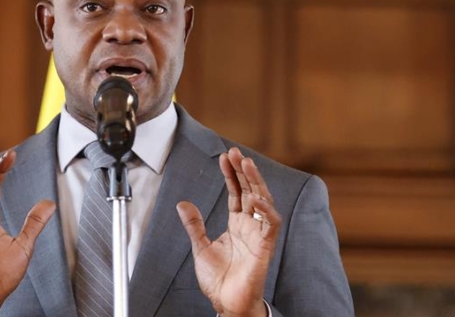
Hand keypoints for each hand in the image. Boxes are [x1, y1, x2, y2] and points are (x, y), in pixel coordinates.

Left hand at [176, 147, 280, 316]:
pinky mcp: (265, 246)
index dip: (232, 174)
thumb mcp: (200, 246)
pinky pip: (271, 224)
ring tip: (246, 163)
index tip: (225, 156)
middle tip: (235, 152)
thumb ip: (194, 225)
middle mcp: (249, 225)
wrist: (226, 303)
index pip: (237, 191)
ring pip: (263, 200)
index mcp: (236, 223)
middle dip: (244, 170)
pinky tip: (256, 198)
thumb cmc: (218, 280)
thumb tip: (183, 203)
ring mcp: (259, 234)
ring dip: (256, 181)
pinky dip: (266, 210)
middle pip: (250, 190)